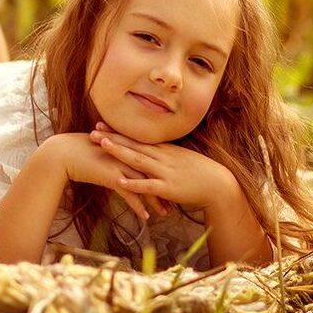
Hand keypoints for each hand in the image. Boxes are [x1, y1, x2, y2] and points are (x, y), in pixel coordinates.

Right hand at [37, 132, 172, 223]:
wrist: (62, 154)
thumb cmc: (79, 152)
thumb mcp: (102, 152)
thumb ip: (114, 156)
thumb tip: (121, 162)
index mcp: (127, 147)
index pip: (151, 161)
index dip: (163, 173)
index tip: (173, 182)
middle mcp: (127, 156)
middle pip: (153, 174)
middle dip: (166, 188)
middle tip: (178, 199)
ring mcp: (120, 166)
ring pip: (145, 186)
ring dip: (157, 201)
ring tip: (167, 213)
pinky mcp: (112, 177)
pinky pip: (130, 195)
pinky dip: (139, 206)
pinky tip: (146, 217)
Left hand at [87, 122, 235, 214]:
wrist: (219, 185)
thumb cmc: (200, 173)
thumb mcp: (181, 159)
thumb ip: (165, 156)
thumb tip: (150, 153)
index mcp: (165, 150)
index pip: (137, 138)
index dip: (118, 132)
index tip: (102, 124)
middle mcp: (163, 157)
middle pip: (134, 145)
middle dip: (113, 138)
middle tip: (93, 131)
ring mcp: (165, 172)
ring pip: (138, 160)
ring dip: (120, 152)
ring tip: (102, 146)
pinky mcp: (169, 188)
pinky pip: (149, 185)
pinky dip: (134, 183)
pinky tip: (120, 181)